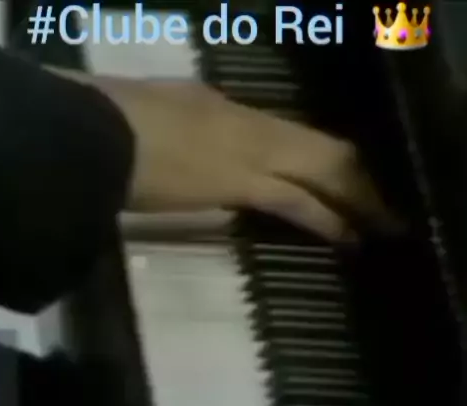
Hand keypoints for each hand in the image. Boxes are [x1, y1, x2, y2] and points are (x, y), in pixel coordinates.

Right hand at [49, 69, 401, 241]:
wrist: (84, 132)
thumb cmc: (100, 120)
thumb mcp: (144, 116)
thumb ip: (172, 129)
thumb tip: (178, 146)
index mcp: (219, 105)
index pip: (286, 133)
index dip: (318, 156)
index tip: (338, 177)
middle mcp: (244, 123)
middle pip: (320, 148)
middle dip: (355, 178)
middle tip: (382, 206)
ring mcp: (245, 149)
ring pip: (322, 169)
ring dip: (355, 199)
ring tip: (380, 224)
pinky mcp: (237, 183)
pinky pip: (297, 202)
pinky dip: (328, 219)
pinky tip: (349, 238)